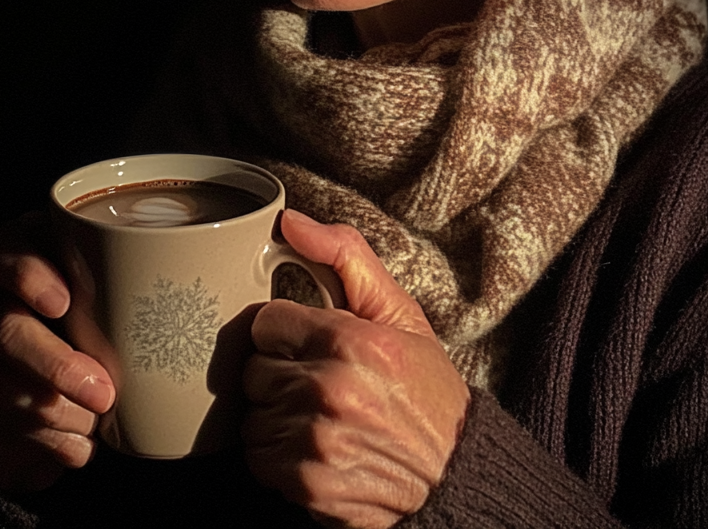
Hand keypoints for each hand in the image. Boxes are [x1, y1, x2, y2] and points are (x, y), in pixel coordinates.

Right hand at [0, 212, 115, 491]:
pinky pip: (2, 435)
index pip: (2, 256)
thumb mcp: (91, 271)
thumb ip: (113, 265)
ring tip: (99, 418)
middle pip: (5, 332)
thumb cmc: (81, 299)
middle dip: (57, 366)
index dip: (29, 278)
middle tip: (104, 392)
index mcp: (2, 256)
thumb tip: (180, 277)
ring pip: (0, 392)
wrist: (44, 364)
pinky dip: (50, 444)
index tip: (63, 303)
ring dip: (59, 413)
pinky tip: (80, 443)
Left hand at [242, 210, 469, 528]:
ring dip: (277, 416)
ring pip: (253, 416)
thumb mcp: (399, 312)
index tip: (310, 343)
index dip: (287, 332)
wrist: (455, 472)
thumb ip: (344, 255)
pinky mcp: (307, 485)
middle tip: (319, 380)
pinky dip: (278, 456)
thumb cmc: (425, 387)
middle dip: (281, 373)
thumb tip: (289, 222)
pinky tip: (314, 448)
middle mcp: (329, 389)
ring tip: (319, 416)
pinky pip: (258, 459)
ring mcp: (316, 441)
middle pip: (255, 369)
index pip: (266, 322)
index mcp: (349, 340)